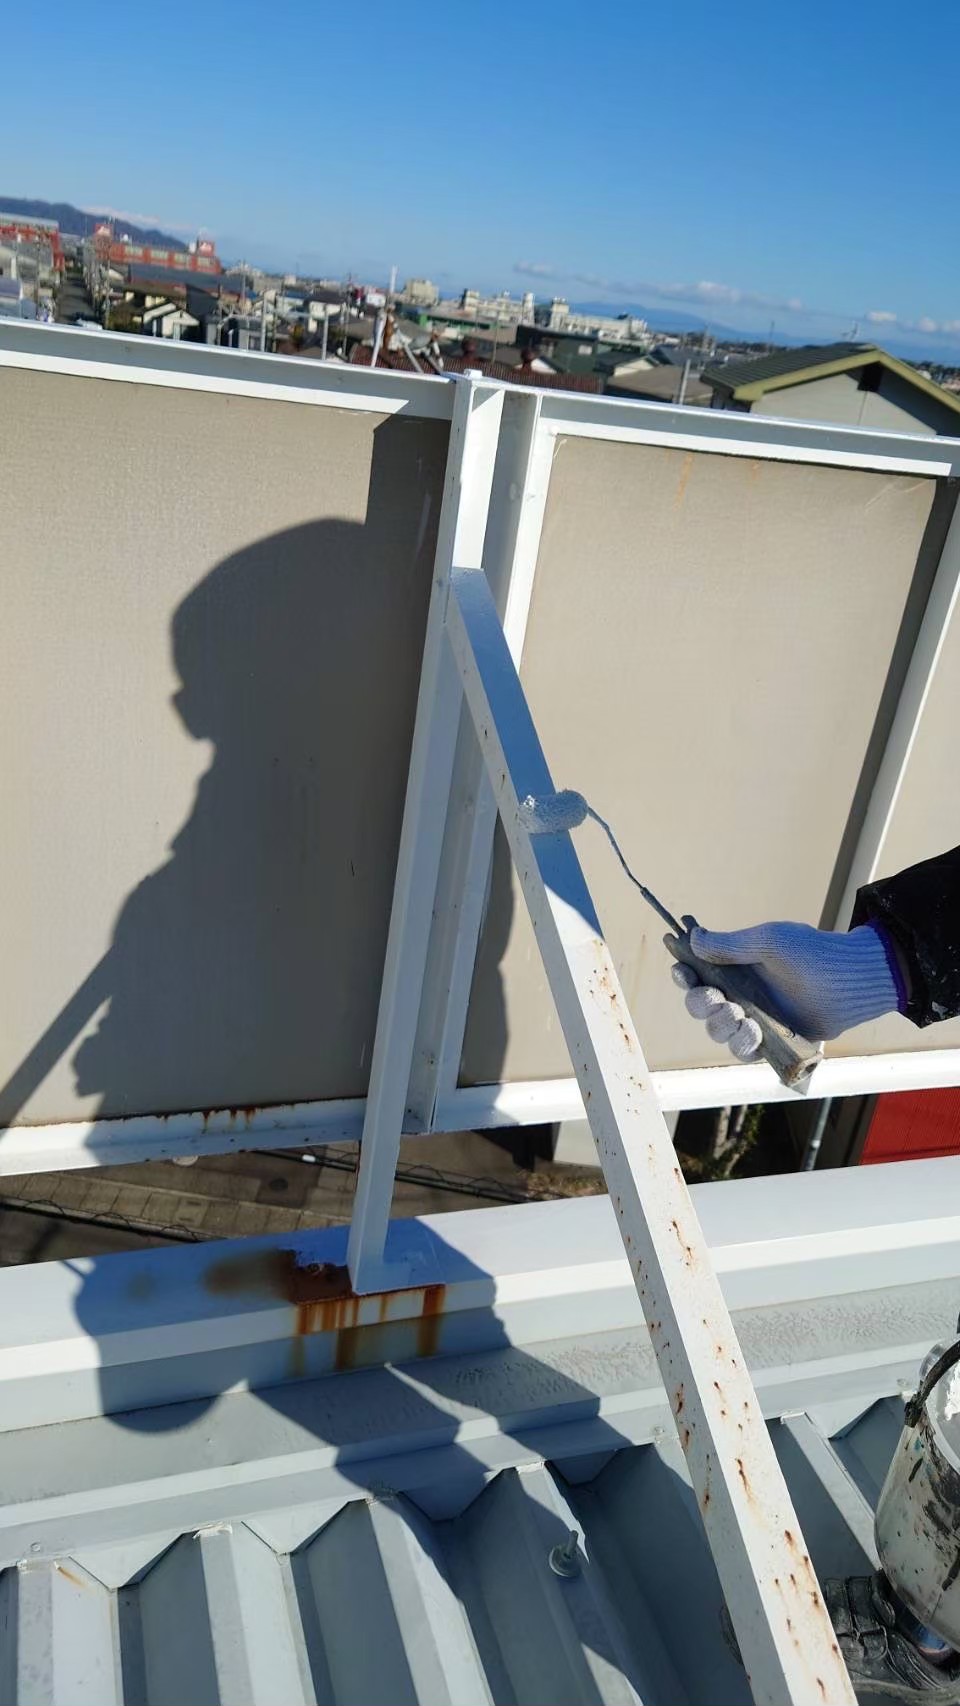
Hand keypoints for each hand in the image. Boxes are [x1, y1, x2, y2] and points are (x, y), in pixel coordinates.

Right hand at [671, 921, 899, 1060]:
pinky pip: (746, 1052)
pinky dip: (743, 1045)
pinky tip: (754, 1032)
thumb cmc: (813, 953)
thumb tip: (694, 939)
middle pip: (702, 1007)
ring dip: (721, 1026)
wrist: (852, 979)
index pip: (698, 974)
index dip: (685, 976)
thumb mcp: (768, 942)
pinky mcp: (774, 1042)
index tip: (683, 972)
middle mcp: (743, 995)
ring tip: (740, 1017)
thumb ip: (729, 945)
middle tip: (718, 999)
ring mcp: (758, 1019)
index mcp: (737, 969)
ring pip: (719, 1032)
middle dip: (701, 1004)